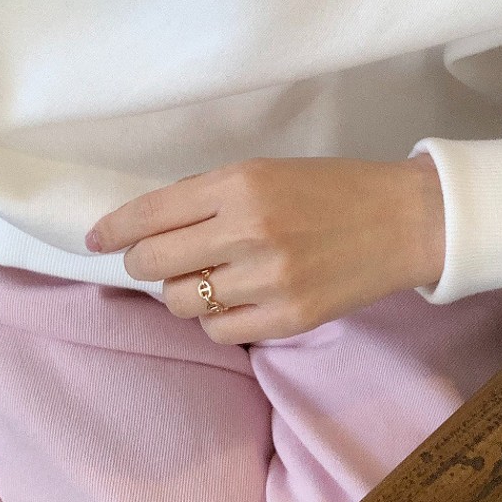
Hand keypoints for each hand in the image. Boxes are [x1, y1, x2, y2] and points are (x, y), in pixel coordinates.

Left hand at [85, 155, 445, 342]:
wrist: (404, 221)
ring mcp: (268, 280)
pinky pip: (218, 330)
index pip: (150, 213)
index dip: (113, 229)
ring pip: (181, 302)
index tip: (96, 239)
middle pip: (153, 263)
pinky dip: (216, 317)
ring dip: (182, 291)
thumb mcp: (267, 171)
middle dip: (143, 262)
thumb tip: (148, 225)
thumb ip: (209, 196)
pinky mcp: (287, 318)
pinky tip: (236, 298)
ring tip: (208, 277)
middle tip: (158, 259)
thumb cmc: (332, 189)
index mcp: (240, 184)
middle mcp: (248, 231)